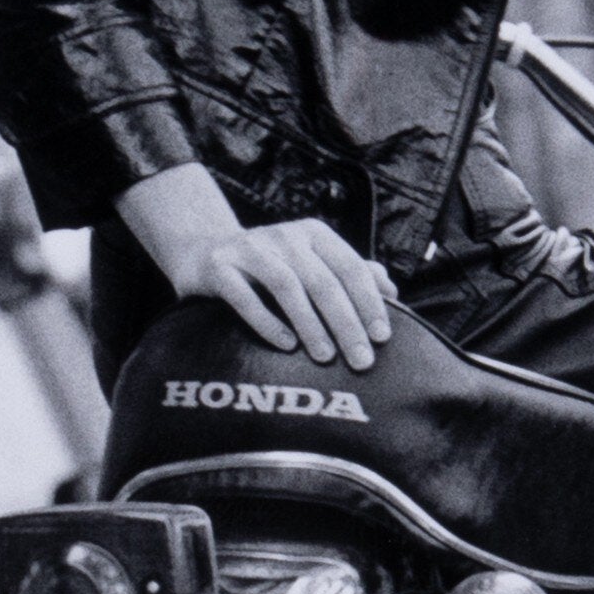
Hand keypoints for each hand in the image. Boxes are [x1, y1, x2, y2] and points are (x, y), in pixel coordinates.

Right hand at [173, 219, 394, 370]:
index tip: (382, 337)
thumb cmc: (270, 265)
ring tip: (326, 356)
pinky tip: (286, 345)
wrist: (203, 252)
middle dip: (346, 323)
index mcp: (313, 234)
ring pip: (287, 286)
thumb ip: (348, 272)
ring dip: (311, 324)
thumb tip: (390, 290)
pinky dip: (267, 321)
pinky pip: (244, 296)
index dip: (369, 302)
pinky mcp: (218, 267)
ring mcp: (249, 249)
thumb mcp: (310, 261)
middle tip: (362, 360)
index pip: (350, 266)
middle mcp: (284, 236)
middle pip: (323, 280)